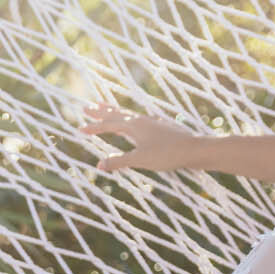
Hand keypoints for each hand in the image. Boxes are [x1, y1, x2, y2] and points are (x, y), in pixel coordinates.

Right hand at [80, 102, 205, 171]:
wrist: (194, 149)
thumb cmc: (167, 154)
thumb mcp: (140, 160)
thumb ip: (118, 162)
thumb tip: (98, 165)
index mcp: (133, 126)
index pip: (108, 125)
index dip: (94, 127)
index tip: (80, 128)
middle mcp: (142, 120)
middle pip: (117, 114)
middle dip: (101, 112)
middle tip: (87, 107)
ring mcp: (153, 121)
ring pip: (129, 114)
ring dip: (115, 112)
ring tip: (106, 108)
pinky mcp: (162, 126)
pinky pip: (140, 119)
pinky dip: (130, 118)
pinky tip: (134, 121)